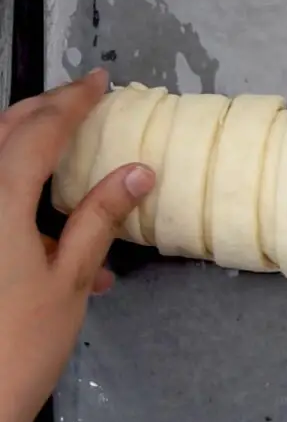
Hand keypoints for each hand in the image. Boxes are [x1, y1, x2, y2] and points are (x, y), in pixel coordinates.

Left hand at [0, 69, 154, 421]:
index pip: (39, 132)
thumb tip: (139, 171)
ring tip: (68, 151)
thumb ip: (101, 217)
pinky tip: (53, 230)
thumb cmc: (21, 341)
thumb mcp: (69, 278)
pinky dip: (18, 194)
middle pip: (3, 133)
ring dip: (26, 148)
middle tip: (80, 103)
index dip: (72, 102)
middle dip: (42, 111)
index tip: (100, 80)